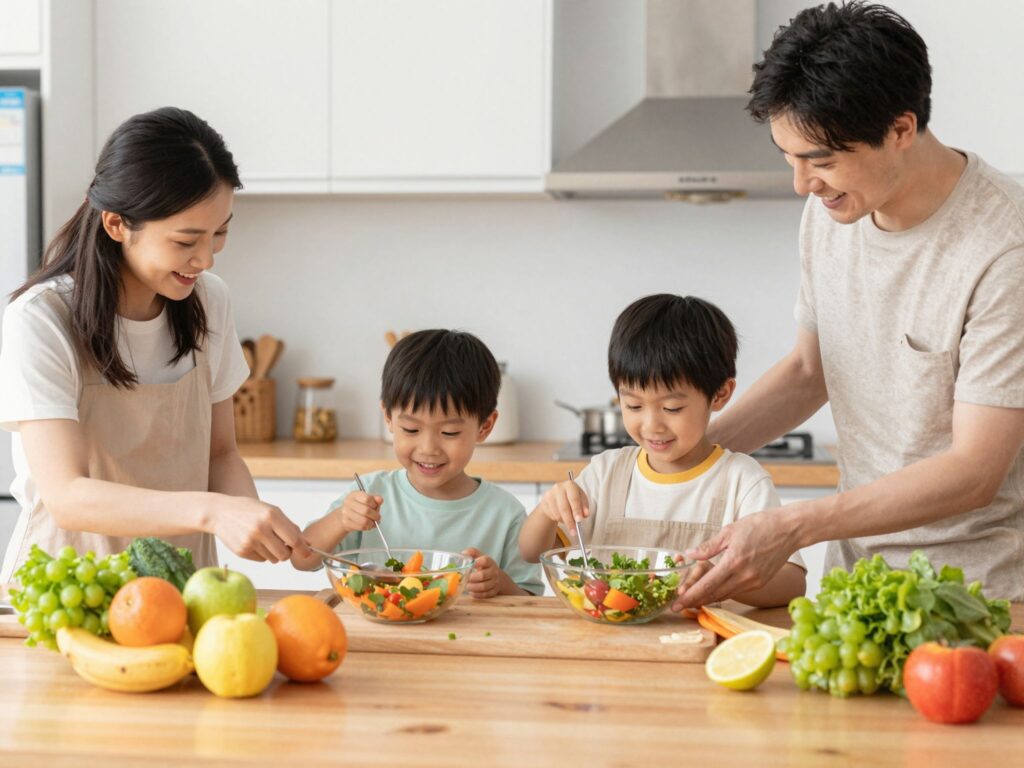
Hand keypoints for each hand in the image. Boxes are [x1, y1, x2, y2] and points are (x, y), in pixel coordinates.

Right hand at [212, 496, 305, 562]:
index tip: (308, 553)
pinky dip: (262, 554)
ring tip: (265, 540)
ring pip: (274, 559)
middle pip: (285, 554)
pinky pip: (262, 560)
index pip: (294, 540)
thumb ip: (290, 527)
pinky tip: (254, 542)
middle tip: (283, 545)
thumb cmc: (250, 510)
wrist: (220, 512)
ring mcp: (250, 542)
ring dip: (274, 553)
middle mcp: (261, 529)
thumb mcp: (272, 511)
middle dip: (288, 552)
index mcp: (271, 516)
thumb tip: (308, 544)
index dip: (303, 549)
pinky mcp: (242, 552)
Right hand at [335, 490, 383, 534]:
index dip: (374, 504)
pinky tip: (368, 525)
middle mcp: (348, 502)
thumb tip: (380, 500)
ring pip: (364, 520)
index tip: (375, 507)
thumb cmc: (358, 507)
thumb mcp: (367, 501)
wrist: (344, 516)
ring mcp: (346, 513)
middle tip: (377, 517)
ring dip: (372, 523)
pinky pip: (361, 526)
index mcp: (354, 494)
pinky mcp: (346, 522)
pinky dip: (367, 527)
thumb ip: (375, 500)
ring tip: (373, 522)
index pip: (367, 499)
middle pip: (366, 510)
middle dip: (375, 516)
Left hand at [462, 547, 501, 598]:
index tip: (469, 565)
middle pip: (482, 575)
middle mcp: (494, 572)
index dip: (477, 563)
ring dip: (472, 587)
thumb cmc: (484, 566)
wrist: (498, 577)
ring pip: (483, 586)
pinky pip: (484, 594)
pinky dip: (476, 594)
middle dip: (471, 578)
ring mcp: (495, 582)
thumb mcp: (480, 557)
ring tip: (466, 586)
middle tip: (464, 578)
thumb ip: (471, 552)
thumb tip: (462, 554)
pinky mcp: (494, 591)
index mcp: (490, 562)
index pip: (485, 561)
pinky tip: (471, 591)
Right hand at [536, 480, 589, 530]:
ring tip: (570, 523)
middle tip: (574, 531)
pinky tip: (562, 517)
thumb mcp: (581, 500)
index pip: (574, 499)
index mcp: (570, 485)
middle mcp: (558, 487)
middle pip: (564, 507)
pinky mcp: (544, 501)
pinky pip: (552, 515)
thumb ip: (584, 507)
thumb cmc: (572, 497)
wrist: (557, 496)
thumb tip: (585, 514)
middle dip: (570, 521)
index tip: (579, 520)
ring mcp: (550, 494)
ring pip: (557, 513)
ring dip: (564, 521)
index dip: (577, 510)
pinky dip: (558, 519)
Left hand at [670, 508, 797, 609]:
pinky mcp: (760, 582)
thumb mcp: (730, 531)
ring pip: (725, 595)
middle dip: (695, 602)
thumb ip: (709, 546)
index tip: (676, 605)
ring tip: (691, 602)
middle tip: (678, 606)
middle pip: (714, 595)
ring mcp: (754, 581)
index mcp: (734, 562)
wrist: (789, 530)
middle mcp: (744, 576)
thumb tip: (689, 554)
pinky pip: (736, 591)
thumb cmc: (760, 525)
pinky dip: (722, 593)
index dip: (689, 597)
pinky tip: (712, 592)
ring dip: (708, 599)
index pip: (707, 585)